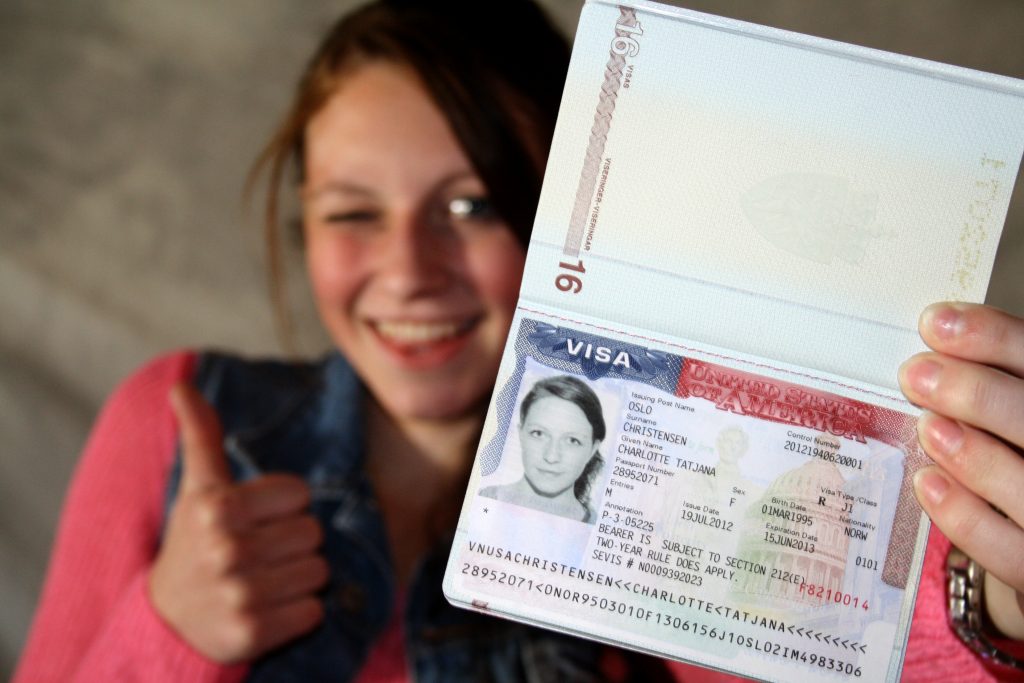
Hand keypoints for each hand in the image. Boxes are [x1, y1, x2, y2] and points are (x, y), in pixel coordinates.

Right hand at [149, 382, 328, 661]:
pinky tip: (269, 609)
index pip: (301, 495)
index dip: (284, 507)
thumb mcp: (197, 488)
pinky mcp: (252, 634)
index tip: (255, 520)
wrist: (169, 620)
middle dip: (294, 542)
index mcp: (217, 508)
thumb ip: (200, 435)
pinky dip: (299, 613)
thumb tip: (181, 385)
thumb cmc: (195, 542)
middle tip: (261, 552)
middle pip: (313, 534)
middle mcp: (226, 550)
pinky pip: (313, 611)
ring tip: (265, 580)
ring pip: (319, 572)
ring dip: (299, 577)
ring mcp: (239, 595)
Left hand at [899, 302, 1023, 639]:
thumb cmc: (1010, 455)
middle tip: (917, 375)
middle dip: (980, 395)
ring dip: (977, 455)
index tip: (935, 323)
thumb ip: (984, 381)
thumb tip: (925, 339)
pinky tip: (927, 483)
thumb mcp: (1001, 411)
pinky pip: (1009, 550)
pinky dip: (966, 516)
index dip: (996, 339)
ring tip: (927, 426)